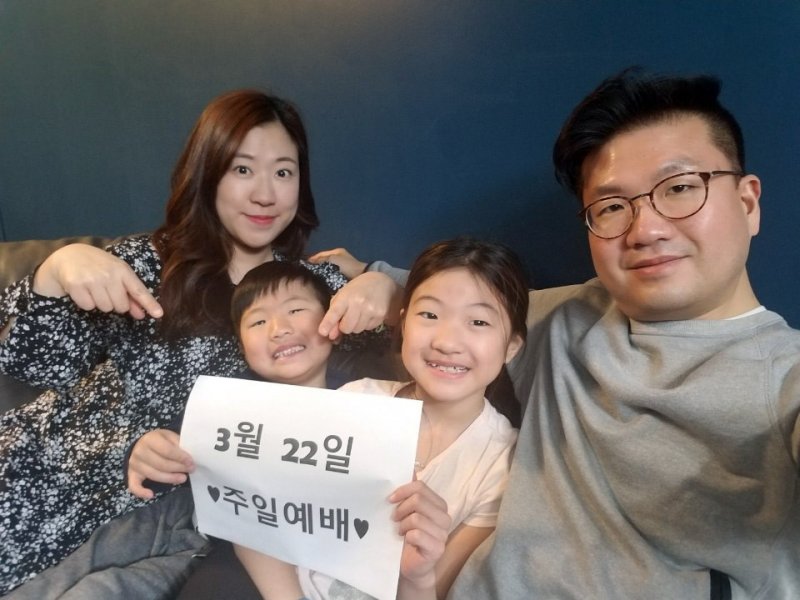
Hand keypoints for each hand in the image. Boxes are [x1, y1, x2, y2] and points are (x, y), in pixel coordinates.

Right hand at [33, 243, 162, 319]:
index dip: (149, 303)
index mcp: (122, 270)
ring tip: (94, 288)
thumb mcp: (117, 273)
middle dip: (115, 303)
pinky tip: (83, 290)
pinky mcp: (76, 285)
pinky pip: (88, 307)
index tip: (159, 314)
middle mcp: (109, 274)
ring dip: (100, 303)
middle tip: (106, 290)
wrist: (69, 256)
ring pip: (105, 308)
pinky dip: (86, 302)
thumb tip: (141, 314)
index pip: (138, 290)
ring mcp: (92, 280)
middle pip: (121, 306)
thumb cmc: (99, 266)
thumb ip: (130, 293)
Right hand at [127, 429, 193, 498]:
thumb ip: (178, 445)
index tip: (191, 462)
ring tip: (183, 478)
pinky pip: (134, 486)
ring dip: (170, 478)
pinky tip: (151, 495)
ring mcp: (134, 463)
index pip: (167, 450)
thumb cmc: (161, 441)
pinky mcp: (132, 474)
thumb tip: (189, 459)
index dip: (181, 457)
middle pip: (161, 464)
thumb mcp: (170, 437)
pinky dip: (141, 492)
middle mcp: (139, 451)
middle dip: (178, 468)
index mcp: (150, 439)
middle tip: (191, 469)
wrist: (144, 444)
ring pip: (153, 475)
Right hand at [307, 247, 367, 279]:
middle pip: (322, 262)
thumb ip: (322, 259)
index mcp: (336, 252)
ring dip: (319, 273)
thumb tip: (309, 261)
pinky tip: (318, 281)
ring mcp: (338, 267)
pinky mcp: (340, 276)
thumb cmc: (348, 265)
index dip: (312, 258)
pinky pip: (329, 275)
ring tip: (310, 277)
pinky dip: (324, 278)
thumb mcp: (334, 259)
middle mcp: (336, 258)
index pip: (320, 254)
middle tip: (305, 272)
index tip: (303, 264)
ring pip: (325, 269)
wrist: (361, 276)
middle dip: (314, 266)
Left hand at [318, 271, 401, 340]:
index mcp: (346, 296)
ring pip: (357, 330)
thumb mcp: (343, 295)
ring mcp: (371, 310)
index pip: (335, 312)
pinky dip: (366, 324)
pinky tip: (368, 314)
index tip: (322, 332)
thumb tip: (331, 335)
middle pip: (346, 328)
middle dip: (344, 326)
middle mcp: (359, 303)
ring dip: (355, 325)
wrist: (382, 283)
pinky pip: (368, 328)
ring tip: (359, 313)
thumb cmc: (358, 289)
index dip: (328, 323)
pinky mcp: (381, 316)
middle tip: (348, 317)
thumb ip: (334, 314)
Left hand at [390, 480, 450, 592]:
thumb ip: (410, 493)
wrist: (411, 567)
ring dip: (403, 524)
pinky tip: (406, 541)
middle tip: (394, 518)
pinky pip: (417, 534)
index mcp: (439, 505)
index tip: (390, 499)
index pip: (421, 487)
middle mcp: (445, 517)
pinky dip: (407, 536)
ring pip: (417, 517)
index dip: (403, 490)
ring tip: (400, 531)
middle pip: (418, 499)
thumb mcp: (406, 512)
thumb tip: (411, 468)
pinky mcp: (438, 549)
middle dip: (401, 508)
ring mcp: (443, 534)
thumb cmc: (408, 537)